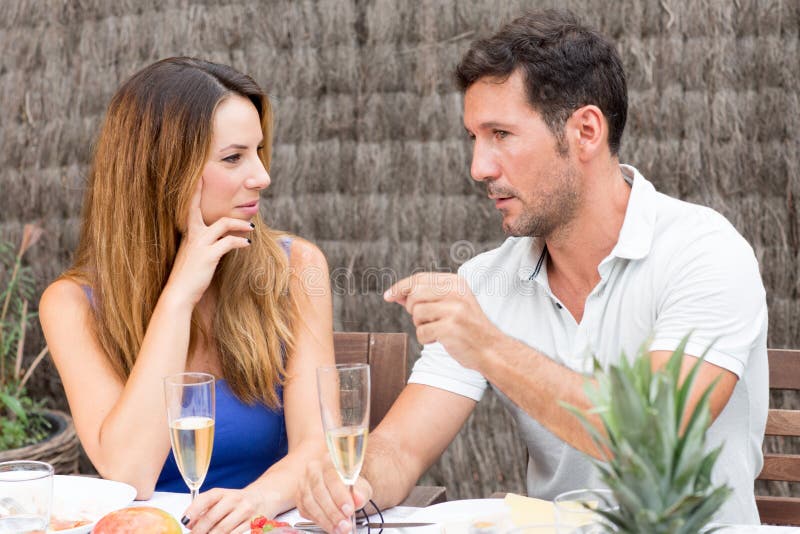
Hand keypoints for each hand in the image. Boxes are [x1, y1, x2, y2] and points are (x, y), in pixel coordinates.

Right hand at [165, 179, 253, 306]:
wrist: (178, 294)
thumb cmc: (187, 278)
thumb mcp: (194, 257)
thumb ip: (202, 246)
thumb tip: (218, 242)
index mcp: (188, 235)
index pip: (190, 209)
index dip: (194, 193)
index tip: (198, 178)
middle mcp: (193, 236)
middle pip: (200, 208)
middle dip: (205, 194)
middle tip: (219, 183)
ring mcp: (200, 244)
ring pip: (223, 224)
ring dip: (240, 224)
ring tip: (250, 227)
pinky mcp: (209, 255)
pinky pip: (229, 242)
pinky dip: (240, 241)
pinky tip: (247, 244)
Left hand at [182, 488, 258, 533]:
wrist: (266, 497)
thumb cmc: (239, 501)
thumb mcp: (223, 499)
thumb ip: (206, 509)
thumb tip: (189, 524)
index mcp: (224, 493)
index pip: (206, 498)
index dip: (193, 510)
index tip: (185, 522)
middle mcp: (235, 500)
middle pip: (212, 518)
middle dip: (199, 531)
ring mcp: (246, 512)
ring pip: (223, 530)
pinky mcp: (254, 523)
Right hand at [295, 455, 371, 533]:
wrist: (340, 487)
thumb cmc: (350, 484)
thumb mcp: (361, 487)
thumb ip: (361, 493)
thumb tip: (358, 499)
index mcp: (330, 460)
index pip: (332, 476)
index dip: (340, 495)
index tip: (349, 509)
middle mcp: (314, 469)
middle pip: (319, 491)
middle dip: (333, 511)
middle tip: (344, 524)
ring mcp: (304, 483)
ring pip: (310, 503)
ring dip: (325, 519)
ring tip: (339, 528)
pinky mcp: (299, 497)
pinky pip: (305, 510)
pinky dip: (318, 521)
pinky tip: (329, 526)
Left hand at [384, 272, 500, 370]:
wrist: (491, 349)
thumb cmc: (467, 327)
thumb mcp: (451, 304)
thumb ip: (426, 296)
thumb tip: (396, 294)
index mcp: (456, 282)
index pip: (419, 278)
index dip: (400, 287)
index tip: (388, 296)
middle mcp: (456, 292)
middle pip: (414, 295)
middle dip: (413, 309)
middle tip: (426, 319)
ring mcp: (454, 310)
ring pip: (416, 314)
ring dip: (421, 325)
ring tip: (437, 329)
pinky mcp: (450, 328)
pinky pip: (421, 332)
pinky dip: (427, 339)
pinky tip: (441, 339)